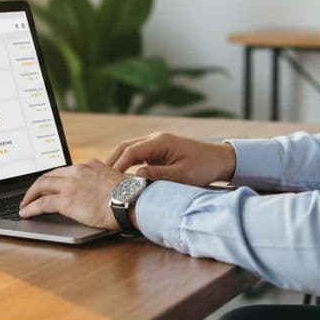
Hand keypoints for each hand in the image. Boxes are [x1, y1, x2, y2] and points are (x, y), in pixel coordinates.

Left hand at [20, 159, 126, 229]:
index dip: (54, 179)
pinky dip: (30, 208)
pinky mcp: (66, 200)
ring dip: (30, 196)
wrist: (133, 201)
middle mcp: (77, 171)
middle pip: (49, 175)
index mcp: (90, 165)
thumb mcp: (117, 181)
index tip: (49, 185)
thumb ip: (105, 182)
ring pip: (41, 186)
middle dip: (38, 185)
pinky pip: (42, 204)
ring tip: (24, 205)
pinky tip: (25, 213)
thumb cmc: (131, 196)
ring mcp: (70, 185)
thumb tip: (105, 192)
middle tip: (31, 195)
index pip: (65, 170)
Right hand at [106, 132, 235, 186]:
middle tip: (99, 179)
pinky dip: (128, 166)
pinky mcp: (158, 152)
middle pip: (125, 147)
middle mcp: (155, 139)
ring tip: (107, 180)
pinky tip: (123, 179)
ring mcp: (156, 144)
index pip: (130, 151)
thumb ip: (159, 176)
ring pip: (130, 151)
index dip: (117, 166)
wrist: (219, 160)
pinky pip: (138, 157)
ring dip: (118, 163)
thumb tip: (136, 176)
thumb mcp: (182, 175)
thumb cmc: (204, 167)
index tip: (108, 181)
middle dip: (112, 162)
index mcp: (160, 141)